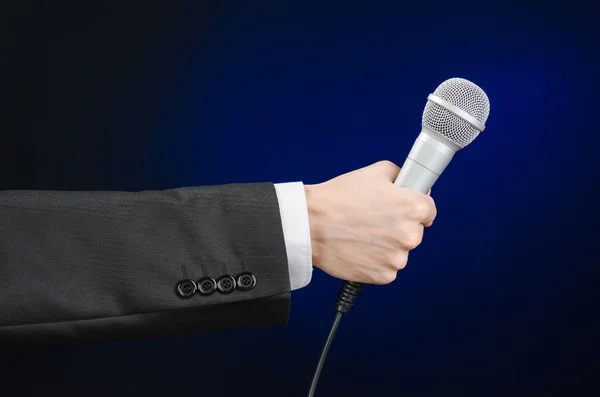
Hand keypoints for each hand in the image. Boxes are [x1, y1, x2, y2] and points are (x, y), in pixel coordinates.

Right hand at [305, 160, 436, 284]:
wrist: (309, 224)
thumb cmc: (338, 198)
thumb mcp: (375, 172)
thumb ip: (400, 176)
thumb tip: (410, 183)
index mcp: (414, 207)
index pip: (429, 211)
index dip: (412, 208)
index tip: (400, 210)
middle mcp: (411, 235)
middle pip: (414, 232)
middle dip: (397, 227)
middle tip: (373, 220)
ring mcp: (397, 258)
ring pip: (399, 252)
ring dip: (386, 246)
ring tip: (361, 234)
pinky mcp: (383, 276)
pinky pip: (386, 268)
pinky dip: (375, 261)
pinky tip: (359, 248)